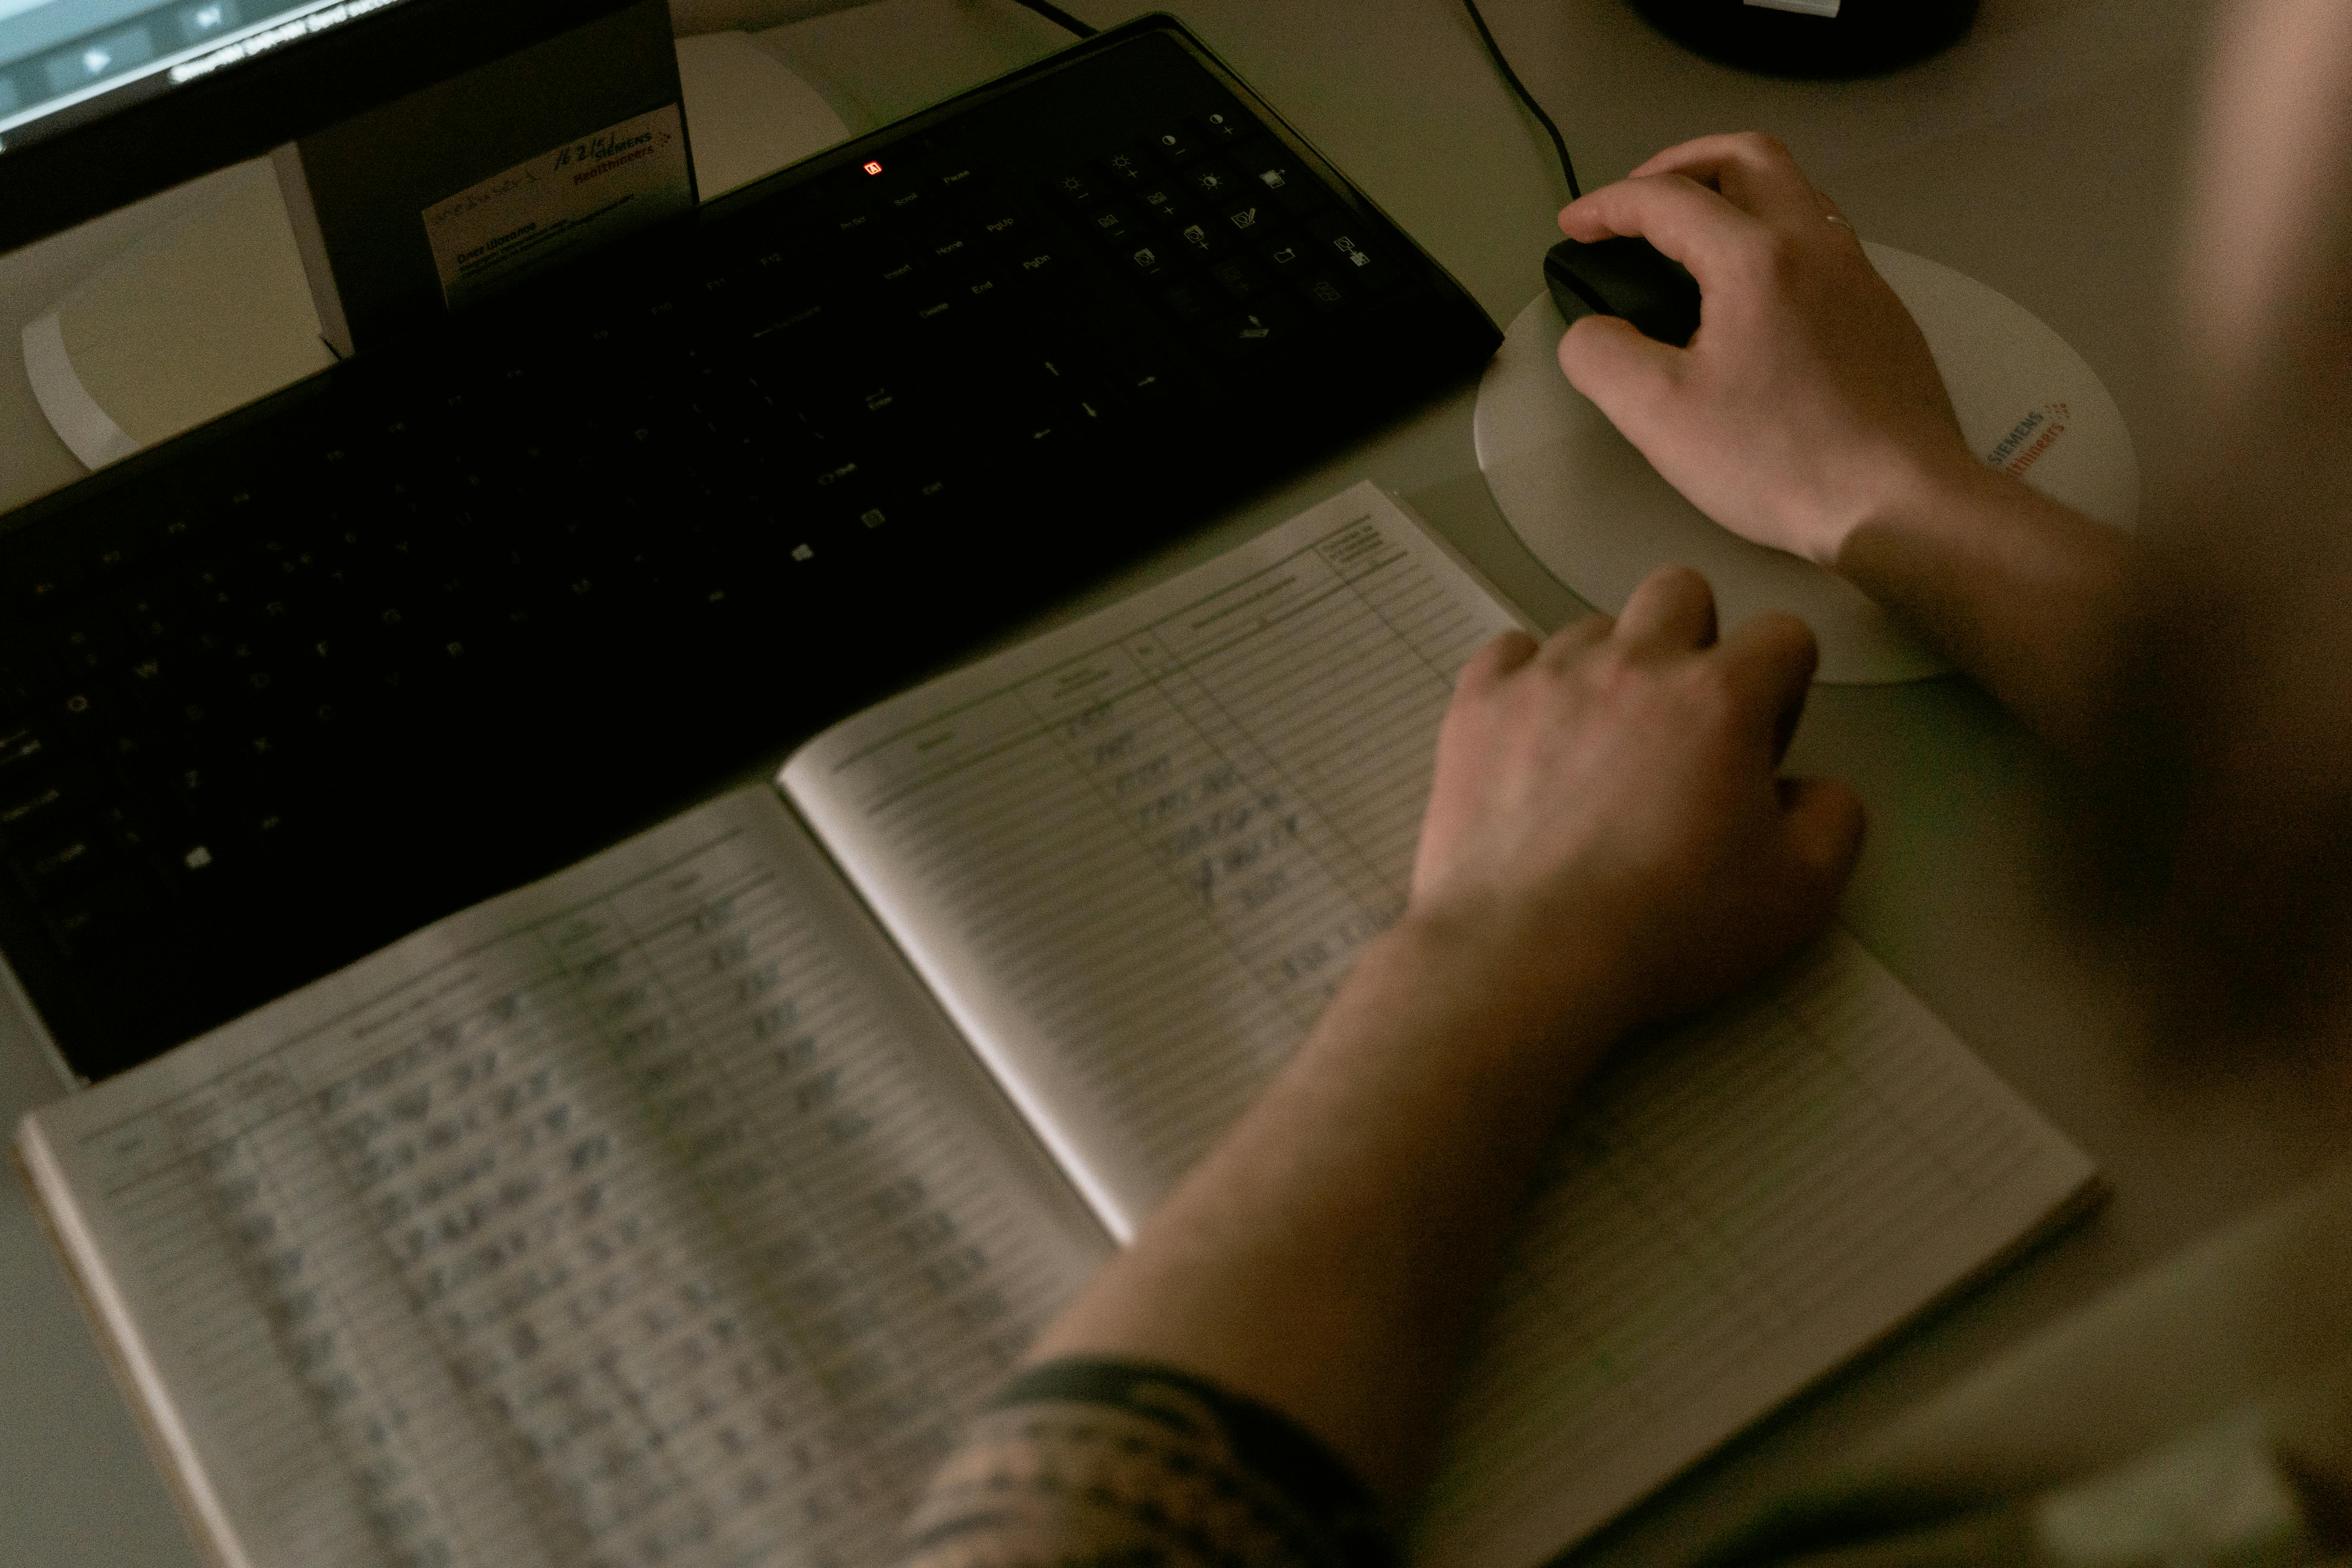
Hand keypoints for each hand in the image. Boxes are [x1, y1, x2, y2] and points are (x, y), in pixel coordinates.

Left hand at [1408, 567, 1863, 1036]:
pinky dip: (1527, 684)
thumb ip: (1833, 818)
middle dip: (1695, 642)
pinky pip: (1510, 652)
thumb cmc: (1671, 928)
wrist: (1526, 954)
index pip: (1783, 635)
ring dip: (1610, 670)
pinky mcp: (1476, 705)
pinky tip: (1533, 742)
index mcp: (1721, 696)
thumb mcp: (1799, 892)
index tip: (1757, 753)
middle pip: (1681, 592)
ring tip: (1599, 750)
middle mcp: (1634, 662)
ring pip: (1594, 628)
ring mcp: (1547, 676)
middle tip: (1681, 728)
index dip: (1783, 690)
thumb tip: (1809, 785)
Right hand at [1556, 133, 1979, 566]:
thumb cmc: (1778, 459)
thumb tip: (1591, 332)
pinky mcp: (1883, 313)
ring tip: (1692, 236)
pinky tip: (1753, 294)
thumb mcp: (1658, 416)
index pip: (1666, 198)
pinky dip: (1772, 235)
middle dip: (1681, 163)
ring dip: (1734, 192)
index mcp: (1755, 256)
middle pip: (1746, 156)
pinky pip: (1821, 241)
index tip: (1574, 227)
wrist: (1900, 501)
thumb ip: (1601, 358)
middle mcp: (1815, 244)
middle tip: (1639, 200)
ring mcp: (1859, 275)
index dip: (1607, 205)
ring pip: (1794, 192)